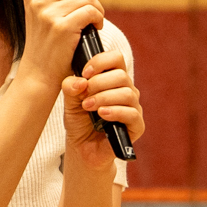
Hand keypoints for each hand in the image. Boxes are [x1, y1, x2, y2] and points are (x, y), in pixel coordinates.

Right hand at [18, 0, 103, 92]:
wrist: (38, 74)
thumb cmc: (46, 45)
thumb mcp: (40, 15)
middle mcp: (38, 1)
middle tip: (94, 7)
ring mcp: (49, 14)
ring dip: (98, 8)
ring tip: (94, 21)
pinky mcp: (62, 27)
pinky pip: (92, 11)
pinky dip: (99, 18)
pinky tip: (95, 27)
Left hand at [62, 48, 142, 169]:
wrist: (82, 148)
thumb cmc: (79, 121)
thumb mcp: (70, 101)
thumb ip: (71, 88)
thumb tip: (80, 81)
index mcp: (113, 79)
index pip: (116, 58)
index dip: (100, 62)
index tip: (85, 73)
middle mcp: (126, 90)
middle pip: (121, 75)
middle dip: (99, 84)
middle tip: (84, 96)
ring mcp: (133, 107)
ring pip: (127, 93)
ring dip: (104, 98)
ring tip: (88, 107)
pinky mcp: (137, 125)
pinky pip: (132, 113)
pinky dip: (115, 111)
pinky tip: (101, 114)